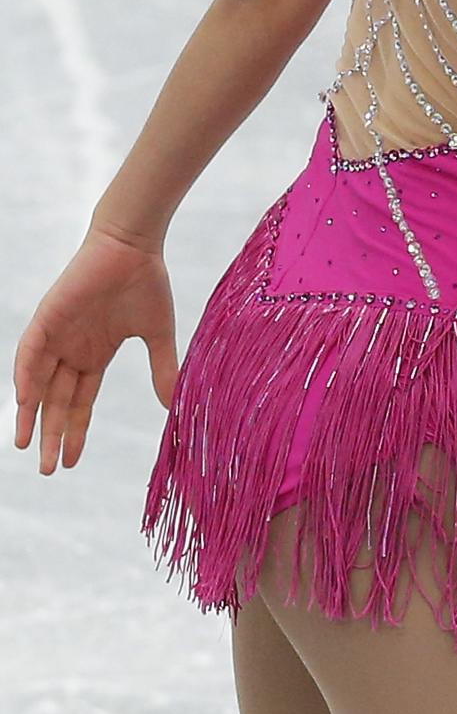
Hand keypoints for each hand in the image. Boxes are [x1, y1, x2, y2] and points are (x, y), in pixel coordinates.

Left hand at [12, 228, 178, 474]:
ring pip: (38, 381)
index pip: (80, 401)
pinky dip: (26, 374)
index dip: (75, 431)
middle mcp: (72, 348)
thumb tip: (173, 405)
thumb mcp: (157, 335)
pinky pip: (31, 350)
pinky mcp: (48, 316)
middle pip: (57, 400)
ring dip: (31, 413)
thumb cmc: (147, 282)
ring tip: (26, 445)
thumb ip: (161, 368)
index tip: (70, 462)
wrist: (134, 244)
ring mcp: (58, 333)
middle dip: (52, 434)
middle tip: (48, 469)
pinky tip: (26, 399)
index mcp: (95, 353)